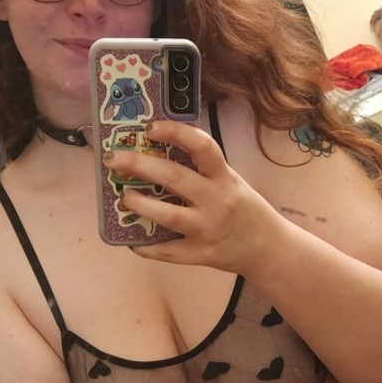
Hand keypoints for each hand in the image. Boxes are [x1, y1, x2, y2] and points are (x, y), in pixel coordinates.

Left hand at [103, 119, 280, 270]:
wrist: (267, 248)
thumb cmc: (243, 209)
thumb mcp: (231, 181)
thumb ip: (202, 169)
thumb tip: (157, 151)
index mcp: (225, 177)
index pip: (202, 146)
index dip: (175, 133)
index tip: (150, 127)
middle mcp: (217, 201)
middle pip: (175, 177)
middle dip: (140, 165)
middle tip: (114, 159)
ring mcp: (208, 229)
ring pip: (169, 216)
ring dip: (141, 204)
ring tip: (124, 196)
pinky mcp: (202, 254)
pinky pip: (168, 252)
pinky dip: (147, 247)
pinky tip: (132, 241)